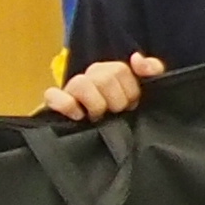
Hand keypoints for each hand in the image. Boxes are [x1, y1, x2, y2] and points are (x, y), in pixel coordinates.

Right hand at [41, 54, 162, 121]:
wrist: (107, 146)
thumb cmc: (126, 116)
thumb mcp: (146, 93)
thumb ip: (151, 70)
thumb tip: (136, 57)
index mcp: (110, 73)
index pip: (121, 69)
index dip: (131, 90)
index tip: (132, 105)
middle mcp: (90, 78)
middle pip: (103, 76)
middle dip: (116, 100)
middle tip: (116, 114)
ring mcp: (71, 91)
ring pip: (80, 83)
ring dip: (95, 104)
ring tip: (98, 118)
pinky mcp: (54, 105)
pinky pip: (52, 95)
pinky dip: (65, 105)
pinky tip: (78, 117)